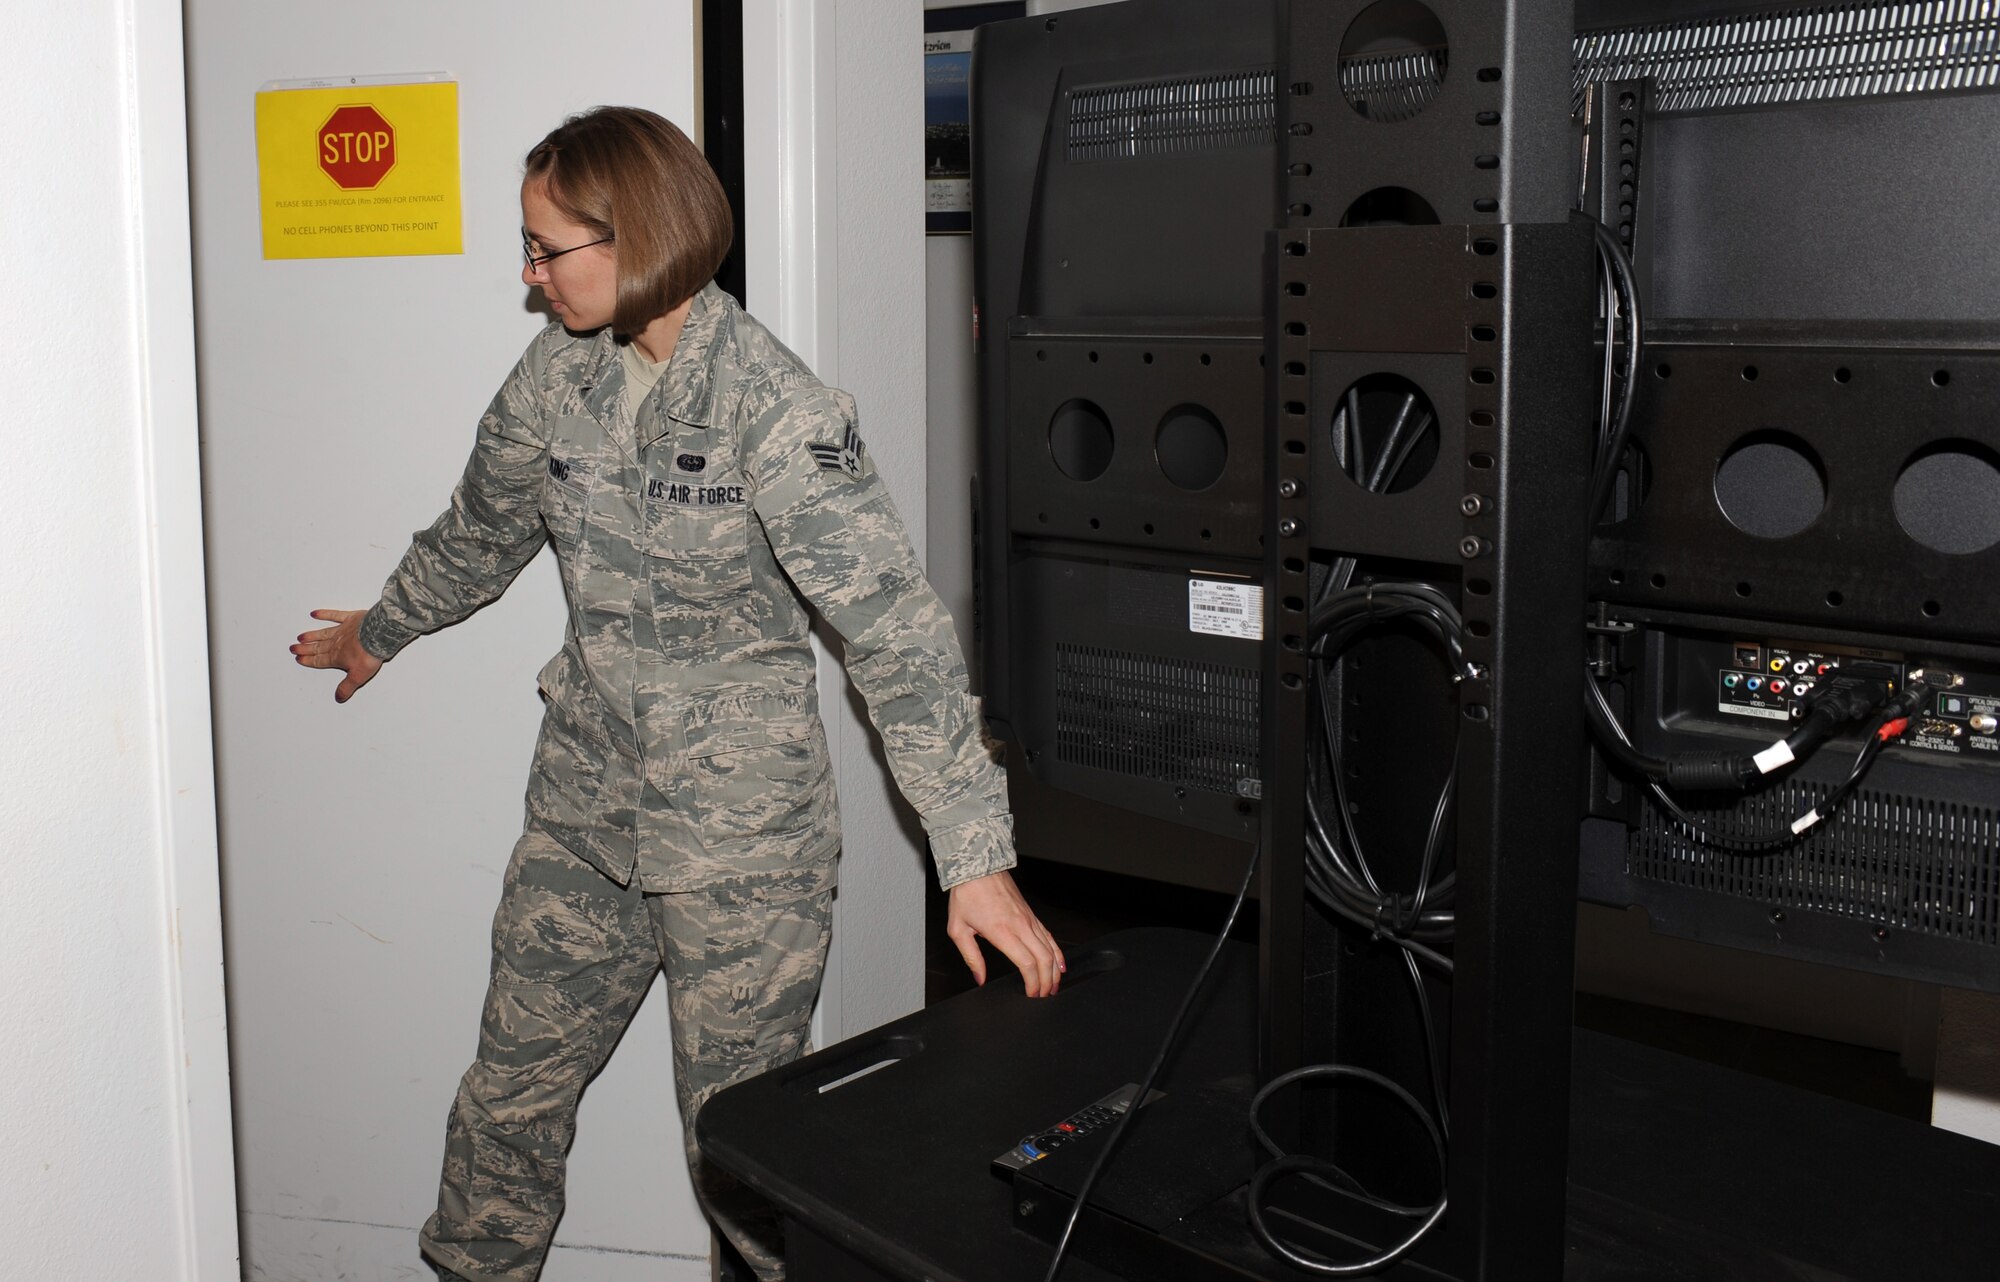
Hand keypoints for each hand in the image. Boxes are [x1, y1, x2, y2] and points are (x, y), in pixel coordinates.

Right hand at [291, 608, 383, 702]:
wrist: (379, 637)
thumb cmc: (369, 655)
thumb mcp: (358, 677)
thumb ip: (347, 687)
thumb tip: (339, 697)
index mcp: (337, 657)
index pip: (320, 660)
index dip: (309, 661)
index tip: (299, 659)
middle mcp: (336, 643)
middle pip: (318, 647)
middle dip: (305, 649)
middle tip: (294, 648)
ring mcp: (342, 630)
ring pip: (323, 633)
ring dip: (311, 635)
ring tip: (301, 637)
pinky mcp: (350, 619)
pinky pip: (335, 615)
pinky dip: (324, 614)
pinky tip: (315, 614)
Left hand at [946, 870, 1065, 997]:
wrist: (978, 865)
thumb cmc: (967, 894)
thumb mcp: (958, 929)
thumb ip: (971, 957)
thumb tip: (979, 978)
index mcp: (1003, 932)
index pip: (1027, 964)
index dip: (1033, 983)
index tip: (1031, 995)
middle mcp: (1021, 926)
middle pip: (1044, 960)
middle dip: (1047, 982)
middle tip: (1044, 996)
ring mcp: (1029, 919)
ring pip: (1050, 949)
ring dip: (1054, 970)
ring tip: (1053, 986)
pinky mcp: (1031, 914)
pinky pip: (1049, 936)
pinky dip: (1057, 953)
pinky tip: (1059, 964)